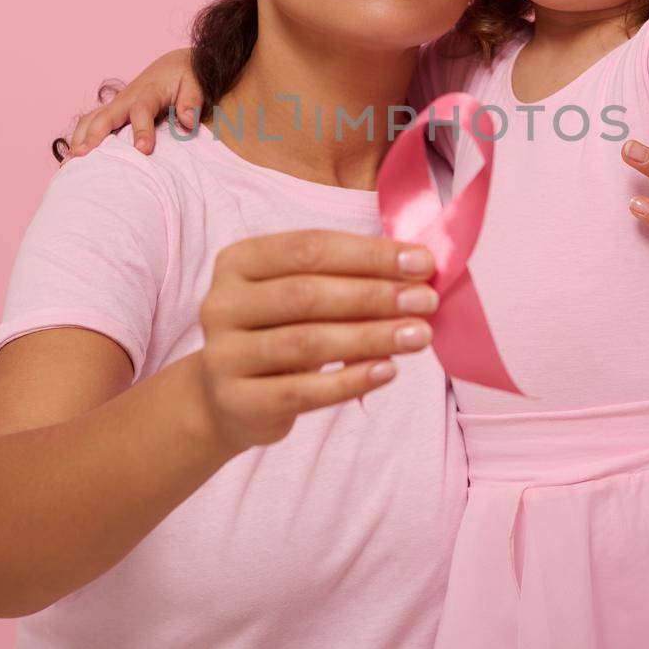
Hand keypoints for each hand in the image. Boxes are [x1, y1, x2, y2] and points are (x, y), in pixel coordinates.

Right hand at [59, 48, 202, 160]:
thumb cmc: (184, 77)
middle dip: (93, 136)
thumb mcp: (194, 82)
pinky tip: (71, 162)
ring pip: (91, 120)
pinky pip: (90, 125)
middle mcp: (126, 100)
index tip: (143, 150)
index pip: (141, 110)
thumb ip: (192, 101)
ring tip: (69, 164)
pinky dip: (78, 140)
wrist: (172, 66)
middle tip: (83, 157)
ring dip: (78, 139)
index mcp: (148, 93)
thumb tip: (187, 121)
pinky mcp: (111, 114)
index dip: (141, 130)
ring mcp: (116, 107)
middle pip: (104, 116)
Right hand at [194, 230, 441, 452]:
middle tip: (426, 300)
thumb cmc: (279, 332)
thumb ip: (346, 279)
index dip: (368, 254)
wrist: (226, 398)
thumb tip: (418, 272)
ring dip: (371, 337)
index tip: (422, 263)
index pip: (309, 247)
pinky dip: (350, 381)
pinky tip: (388, 371)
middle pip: (306, 293)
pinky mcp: (238, 401)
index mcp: (239, 261)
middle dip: (374, 295)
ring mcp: (224, 354)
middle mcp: (222, 303)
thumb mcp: (299, 295)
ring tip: (419, 336)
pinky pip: (302, 392)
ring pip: (306, 342)